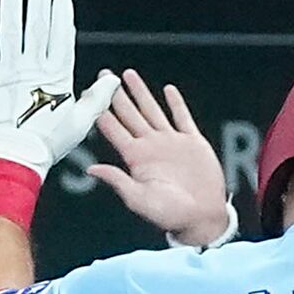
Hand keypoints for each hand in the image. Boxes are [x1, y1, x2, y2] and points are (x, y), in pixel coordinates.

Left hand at [0, 0, 117, 179]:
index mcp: (56, 78)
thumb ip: (96, 99)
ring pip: (11, 30)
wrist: (13, 161)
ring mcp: (9, 73)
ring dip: (12, 5)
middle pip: (37, 26)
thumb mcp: (78, 124)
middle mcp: (33, 70)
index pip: (61, 36)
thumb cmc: (45, 145)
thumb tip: (113, 81)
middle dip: (38, 0)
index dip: (61, 13)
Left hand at [89, 71, 232, 246]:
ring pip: (151, 110)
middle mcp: (151, 147)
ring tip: (129, 75)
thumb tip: (92, 170)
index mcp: (137, 159)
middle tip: (105, 75)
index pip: (114, 130)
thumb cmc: (171, 215)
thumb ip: (117, 181)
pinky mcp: (192, 142)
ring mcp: (171, 142)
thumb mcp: (139, 199)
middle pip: (129, 114)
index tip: (91, 94)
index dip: (102, 111)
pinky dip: (176, 103)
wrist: (202, 218)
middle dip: (116, 95)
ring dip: (140, 93)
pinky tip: (169, 91)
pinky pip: (182, 117)